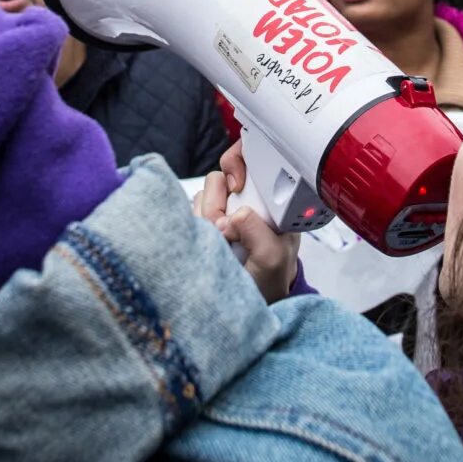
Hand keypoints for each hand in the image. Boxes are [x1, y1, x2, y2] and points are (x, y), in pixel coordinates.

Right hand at [194, 143, 299, 301]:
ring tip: (222, 244)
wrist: (253, 303)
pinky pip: (189, 213)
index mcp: (268, 199)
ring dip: (206, 219)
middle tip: (225, 229)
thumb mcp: (273, 258)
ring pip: (202, 196)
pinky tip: (209, 246)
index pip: (250, 159)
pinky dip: (195, 227)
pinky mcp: (204, 225)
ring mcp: (223, 212)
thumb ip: (256, 232)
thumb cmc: (270, 279)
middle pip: (219, 178)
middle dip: (217, 203)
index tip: (236, 186)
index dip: (237, 164)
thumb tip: (231, 216)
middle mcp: (244, 200)